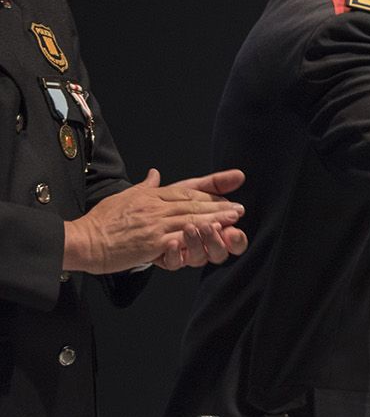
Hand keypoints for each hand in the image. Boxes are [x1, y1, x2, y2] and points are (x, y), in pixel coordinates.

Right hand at [63, 169, 247, 273]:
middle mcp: (155, 208)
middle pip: (193, 205)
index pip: (186, 192)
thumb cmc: (101, 221)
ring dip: (215, 220)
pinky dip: (196, 237)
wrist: (83, 240)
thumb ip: (145, 186)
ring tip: (233, 220)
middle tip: (239, 209)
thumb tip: (155, 173)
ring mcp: (154, 225)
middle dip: (218, 206)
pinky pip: (178, 239)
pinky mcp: (151, 243)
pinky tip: (210, 237)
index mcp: (151, 196)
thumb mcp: (125, 196)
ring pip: (191, 220)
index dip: (209, 193)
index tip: (227, 194)